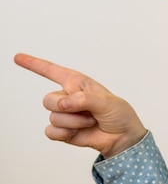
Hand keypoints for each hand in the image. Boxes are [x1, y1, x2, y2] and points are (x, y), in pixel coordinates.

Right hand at [14, 53, 147, 158]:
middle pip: (48, 99)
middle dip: (66, 107)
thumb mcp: (107, 102)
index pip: (52, 71)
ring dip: (74, 121)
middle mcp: (68, 97)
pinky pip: (51, 131)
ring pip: (53, 116)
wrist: (122, 137)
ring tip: (90, 121)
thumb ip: (84, 99)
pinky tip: (78, 131)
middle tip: (88, 112)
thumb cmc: (118, 114)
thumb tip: (63, 103)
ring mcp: (64, 114)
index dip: (34, 64)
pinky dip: (65, 133)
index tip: (18, 57)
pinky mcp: (62, 130)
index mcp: (78, 84)